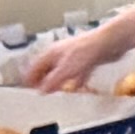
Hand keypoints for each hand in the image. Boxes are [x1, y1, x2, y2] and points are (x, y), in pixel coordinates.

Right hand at [19, 22, 134, 95]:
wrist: (109, 42)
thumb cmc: (87, 49)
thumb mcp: (65, 69)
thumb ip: (52, 81)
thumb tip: (41, 91)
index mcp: (51, 53)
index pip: (35, 66)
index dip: (29, 77)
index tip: (26, 87)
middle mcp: (61, 53)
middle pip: (48, 68)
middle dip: (43, 80)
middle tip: (39, 91)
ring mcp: (74, 56)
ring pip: (62, 71)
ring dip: (59, 81)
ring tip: (55, 92)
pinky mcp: (87, 60)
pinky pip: (78, 73)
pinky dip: (76, 81)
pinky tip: (77, 87)